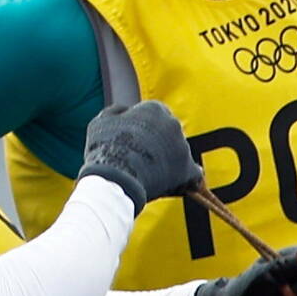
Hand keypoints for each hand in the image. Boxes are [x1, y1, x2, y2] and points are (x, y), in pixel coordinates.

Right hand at [79, 100, 198, 211]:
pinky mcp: (187, 168)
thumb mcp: (103, 121)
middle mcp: (173, 123)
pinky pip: (193, 174)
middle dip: (161, 144)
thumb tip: (125, 110)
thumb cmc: (105, 147)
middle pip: (170, 134)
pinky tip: (178, 185)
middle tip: (144, 159)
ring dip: (171, 162)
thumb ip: (117, 113)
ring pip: (180, 154)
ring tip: (151, 175)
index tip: (138, 141)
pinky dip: (186, 180)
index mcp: (154, 109)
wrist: (115, 177)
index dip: (147, 129)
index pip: (157, 116)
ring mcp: (182, 145)